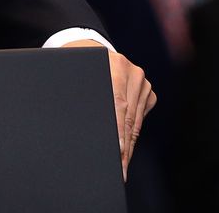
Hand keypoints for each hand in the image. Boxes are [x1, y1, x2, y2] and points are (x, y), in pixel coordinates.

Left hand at [62, 39, 154, 179]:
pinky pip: (140, 116)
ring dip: (128, 145)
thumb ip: (78, 98)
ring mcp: (142, 81)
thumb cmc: (74, 66)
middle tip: (118, 169)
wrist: (87, 48)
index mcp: (113, 65)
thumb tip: (71, 130)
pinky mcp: (147, 90)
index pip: (118, 105)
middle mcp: (132, 72)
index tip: (118, 151)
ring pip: (136, 120)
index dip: (118, 131)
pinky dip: (132, 134)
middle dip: (123, 147)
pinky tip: (126, 149)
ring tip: (121, 165)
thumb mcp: (73, 79)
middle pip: (129, 117)